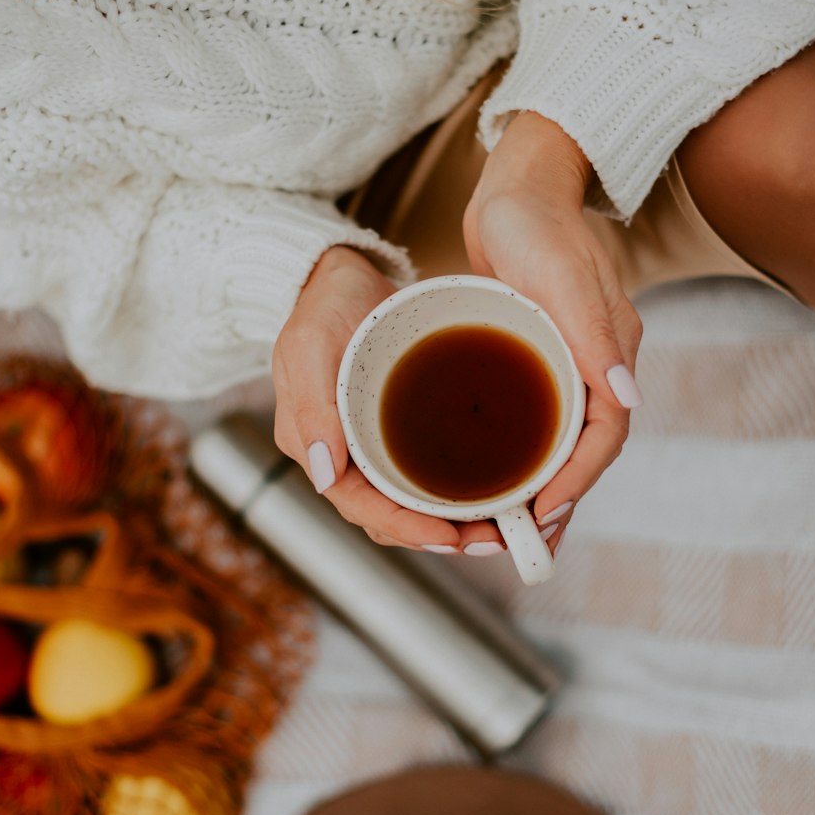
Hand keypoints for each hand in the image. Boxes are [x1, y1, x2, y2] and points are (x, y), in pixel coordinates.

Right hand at [272, 246, 504, 550]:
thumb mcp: (310, 346)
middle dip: (442, 535)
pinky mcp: (401, 431)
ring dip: (457, 521)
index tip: (451, 538)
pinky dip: (460, 488)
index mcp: (317, 448)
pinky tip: (497, 487)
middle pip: (394, 516)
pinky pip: (430, 473)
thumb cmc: (322, 305)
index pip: (362, 508)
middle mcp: (346, 457)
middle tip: (496, 539)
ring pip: (415, 501)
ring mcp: (374, 446)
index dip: (407, 529)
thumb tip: (324, 474)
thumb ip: (312, 407)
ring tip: (505, 526)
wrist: (343, 274)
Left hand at [463, 111, 643, 552]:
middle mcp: (596, 362)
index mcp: (611, 351)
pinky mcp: (541, 351)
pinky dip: (526, 448)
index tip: (545, 512)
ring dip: (545, 481)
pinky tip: (497, 468)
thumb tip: (628, 399)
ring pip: (563, 437)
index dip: (579, 479)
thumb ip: (597, 339)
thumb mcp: (563, 280)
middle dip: (563, 497)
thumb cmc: (537, 223)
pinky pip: (540, 415)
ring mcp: (570, 358)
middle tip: (528, 540)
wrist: (519, 183)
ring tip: (513, 522)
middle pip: (587, 446)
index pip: (606, 433)